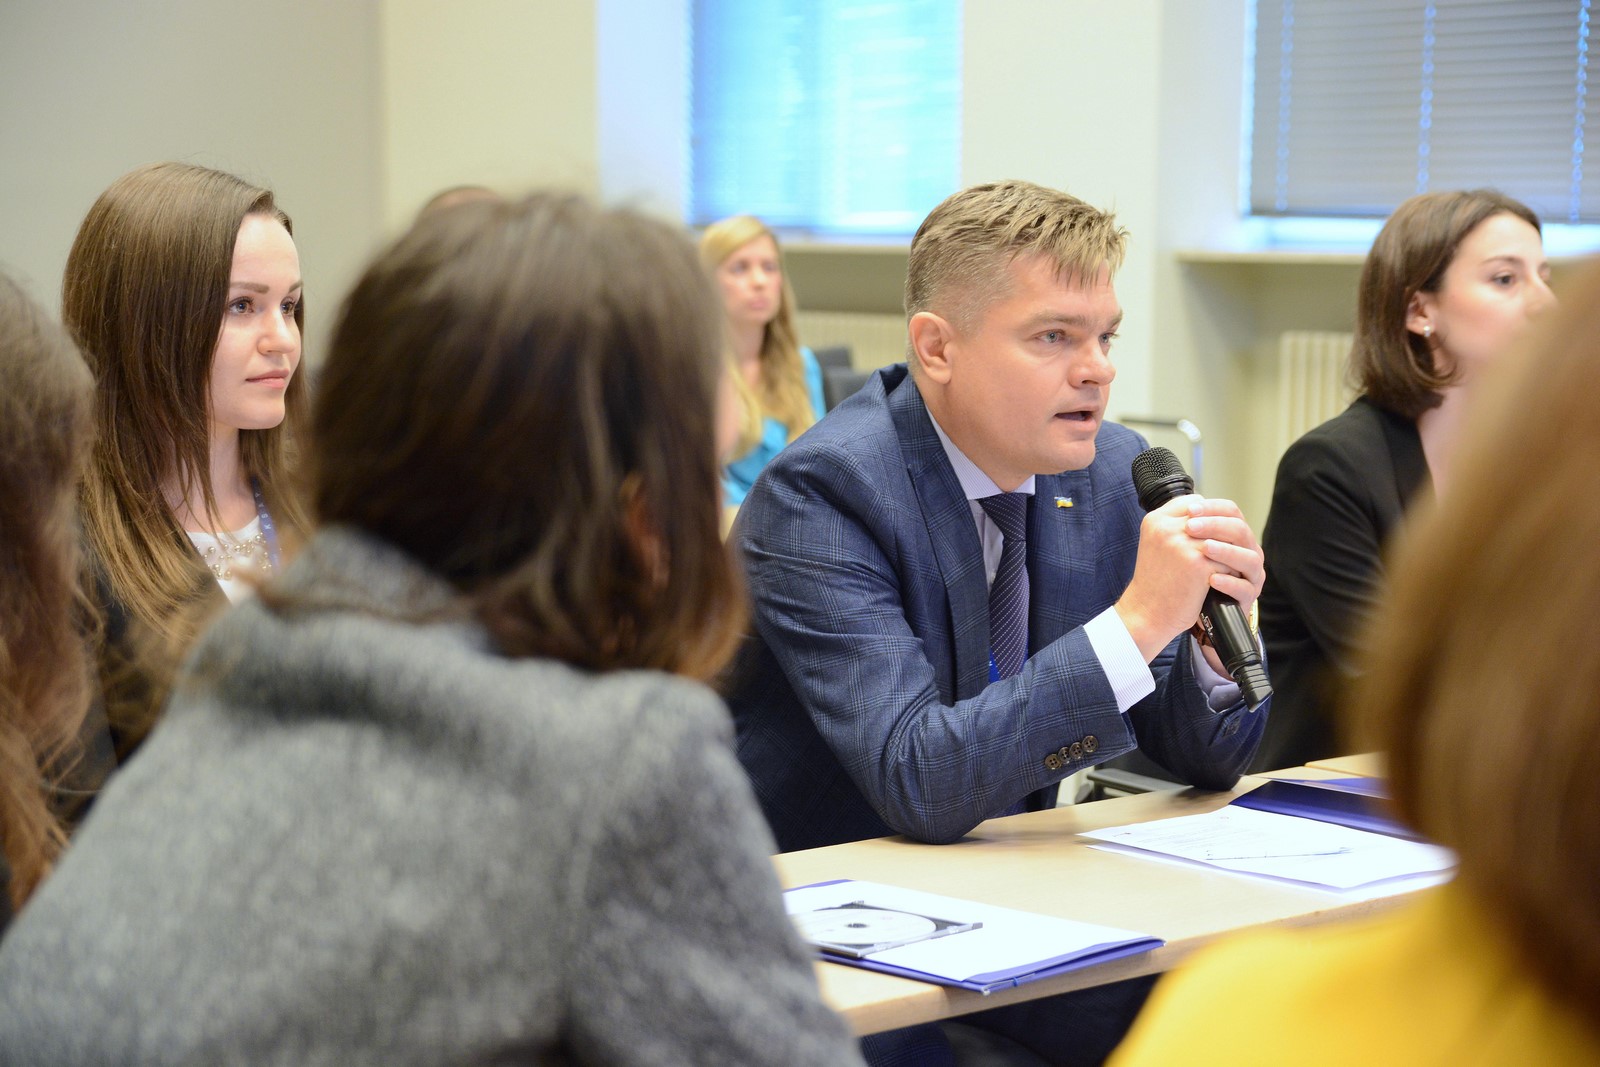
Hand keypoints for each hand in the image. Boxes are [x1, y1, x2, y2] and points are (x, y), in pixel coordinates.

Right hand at [1114, 496, 1264, 662]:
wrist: (1148, 613)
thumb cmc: (1156, 581)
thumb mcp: (1156, 544)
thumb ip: (1176, 524)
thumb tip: (1210, 514)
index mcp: (1155, 520)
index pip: (1194, 503)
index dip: (1208, 518)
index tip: (1210, 534)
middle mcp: (1167, 527)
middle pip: (1212, 517)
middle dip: (1223, 534)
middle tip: (1227, 550)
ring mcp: (1182, 544)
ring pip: (1223, 537)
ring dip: (1229, 552)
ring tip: (1227, 564)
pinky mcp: (1198, 563)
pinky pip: (1227, 559)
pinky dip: (1229, 570)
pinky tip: (1224, 579)